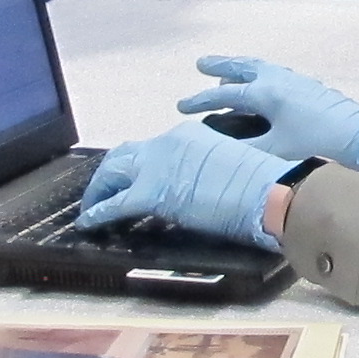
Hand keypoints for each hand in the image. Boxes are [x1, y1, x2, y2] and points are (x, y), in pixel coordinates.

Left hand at [78, 121, 293, 248]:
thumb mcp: (227, 163)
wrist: (269, 193)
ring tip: (92, 207)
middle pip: (123, 155)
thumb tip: (194, 186)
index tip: (133, 178)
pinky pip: (114, 204)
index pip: (152, 148)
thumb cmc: (261, 185)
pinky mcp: (150, 194)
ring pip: (112, 172)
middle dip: (108, 173)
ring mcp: (156, 166)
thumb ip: (204, 168)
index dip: (138, 165)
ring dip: (98, 190)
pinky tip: (89, 222)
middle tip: (101, 190)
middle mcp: (167, 142)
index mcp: (188, 135)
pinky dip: (97, 212)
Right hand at [176, 54, 358, 169]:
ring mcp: (294, 80)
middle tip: (200, 64)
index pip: (226, 95)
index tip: (181, 106)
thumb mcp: (277, 151)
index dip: (201, 101)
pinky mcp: (307, 86)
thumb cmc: (317, 144)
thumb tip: (221, 146)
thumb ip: (247, 148)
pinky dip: (258, 74)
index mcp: (266, 93)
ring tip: (226, 74)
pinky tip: (260, 85)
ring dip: (240, 68)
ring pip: (260, 68)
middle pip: (242, 68)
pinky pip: (273, 73)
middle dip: (220, 66)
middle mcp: (277, 80)